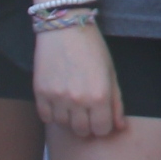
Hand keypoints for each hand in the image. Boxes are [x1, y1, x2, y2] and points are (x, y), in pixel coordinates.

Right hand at [35, 22, 124, 140]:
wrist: (64, 28)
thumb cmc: (92, 48)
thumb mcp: (111, 72)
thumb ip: (116, 102)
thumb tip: (120, 127)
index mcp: (99, 95)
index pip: (101, 130)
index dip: (103, 126)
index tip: (101, 118)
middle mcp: (78, 100)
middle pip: (82, 131)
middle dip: (87, 125)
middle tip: (87, 112)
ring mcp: (57, 97)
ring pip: (64, 125)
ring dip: (69, 119)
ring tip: (73, 103)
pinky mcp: (40, 93)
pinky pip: (46, 117)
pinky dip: (53, 114)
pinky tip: (59, 102)